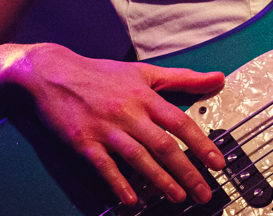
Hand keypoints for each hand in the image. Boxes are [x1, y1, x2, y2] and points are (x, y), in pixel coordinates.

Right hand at [10, 43, 226, 206]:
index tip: (218, 163)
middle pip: (164, 145)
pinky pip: (104, 166)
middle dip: (187, 171)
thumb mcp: (144, 72)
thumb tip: (218, 78)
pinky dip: (119, 183)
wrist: (54, 73)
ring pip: (138, 158)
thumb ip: (183, 78)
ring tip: (178, 197)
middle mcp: (129, 113)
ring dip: (160, 180)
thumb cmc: (102, 74)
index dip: (202, 144)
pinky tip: (132, 199)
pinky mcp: (84, 142)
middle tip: (203, 192)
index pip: (180, 123)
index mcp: (145, 97)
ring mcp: (106, 129)